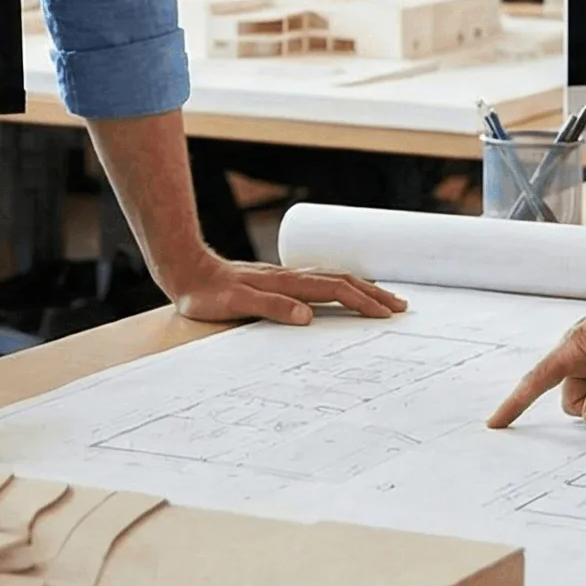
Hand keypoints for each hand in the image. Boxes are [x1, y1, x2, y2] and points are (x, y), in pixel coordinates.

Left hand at [165, 253, 406, 325]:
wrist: (185, 269)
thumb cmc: (205, 294)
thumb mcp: (233, 305)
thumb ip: (270, 308)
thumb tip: (307, 316)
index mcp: (286, 284)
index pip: (334, 291)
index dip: (363, 302)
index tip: (388, 313)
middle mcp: (290, 276)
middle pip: (342, 280)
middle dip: (373, 293)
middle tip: (400, 306)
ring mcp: (285, 276)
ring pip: (333, 278)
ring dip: (361, 287)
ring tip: (383, 297)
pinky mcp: (278, 279)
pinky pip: (320, 279)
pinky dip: (341, 284)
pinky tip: (343, 289)